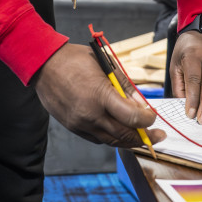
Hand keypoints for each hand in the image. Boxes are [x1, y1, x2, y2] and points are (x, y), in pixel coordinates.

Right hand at [33, 43, 164, 147]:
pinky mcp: (73, 127)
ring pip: (112, 141)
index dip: (148, 120)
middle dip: (145, 137)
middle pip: (124, 134)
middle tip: (158, 136)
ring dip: (130, 141)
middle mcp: (90, 114)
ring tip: (142, 138)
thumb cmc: (74, 59)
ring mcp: (80, 123)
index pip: (132, 117)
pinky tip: (120, 132)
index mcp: (100, 95)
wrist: (43, 65)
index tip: (153, 117)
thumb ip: (124, 86)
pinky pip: (98, 139)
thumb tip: (141, 104)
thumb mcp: (105, 65)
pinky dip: (112, 137)